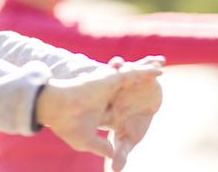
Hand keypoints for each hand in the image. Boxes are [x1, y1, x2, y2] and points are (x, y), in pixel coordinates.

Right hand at [35, 56, 163, 166]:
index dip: (129, 111)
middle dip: (141, 86)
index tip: (137, 115)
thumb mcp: (87, 141)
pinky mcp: (112, 79)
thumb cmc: (68, 124)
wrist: (57, 109)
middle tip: (155, 84)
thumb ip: (102, 147)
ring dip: (146, 71)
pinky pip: (134, 73)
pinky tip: (160, 67)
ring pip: (133, 77)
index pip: (119, 111)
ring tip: (160, 63)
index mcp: (101, 112)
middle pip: (129, 91)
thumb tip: (113, 155)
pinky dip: (147, 71)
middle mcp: (107, 97)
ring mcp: (110, 87)